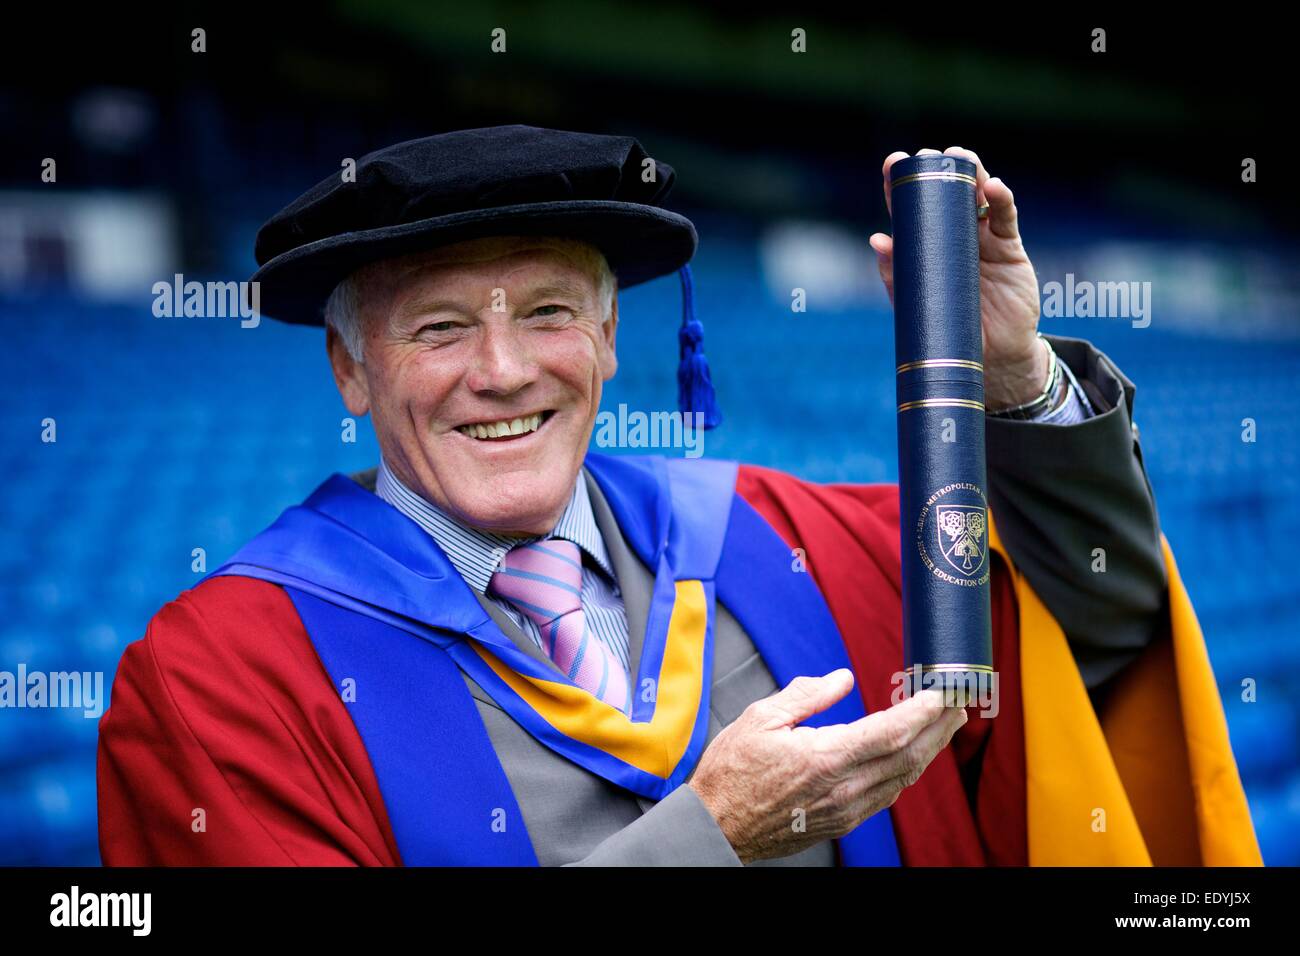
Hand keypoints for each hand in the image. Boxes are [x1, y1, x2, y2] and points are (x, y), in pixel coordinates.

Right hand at [686, 671, 965, 863]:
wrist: (716, 827)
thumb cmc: (731, 773)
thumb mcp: (760, 719)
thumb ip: (806, 695)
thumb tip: (842, 678)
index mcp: (824, 759)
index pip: (890, 732)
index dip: (923, 711)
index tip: (943, 690)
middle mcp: (843, 789)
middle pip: (908, 756)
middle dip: (939, 727)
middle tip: (960, 701)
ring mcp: (846, 810)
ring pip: (903, 778)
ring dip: (928, 749)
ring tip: (943, 723)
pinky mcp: (843, 823)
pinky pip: (886, 795)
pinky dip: (906, 770)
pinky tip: (909, 755)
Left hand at [870, 146, 1048, 411]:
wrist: (989, 360)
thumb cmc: (946, 331)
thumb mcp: (916, 304)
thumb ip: (896, 274)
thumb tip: (877, 239)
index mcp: (928, 246)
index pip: (913, 209)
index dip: (902, 184)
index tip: (892, 162)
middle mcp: (955, 236)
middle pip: (947, 193)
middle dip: (939, 170)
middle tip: (928, 155)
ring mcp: (984, 239)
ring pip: (978, 196)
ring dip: (972, 173)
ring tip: (961, 159)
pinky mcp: (1010, 248)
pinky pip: (1006, 218)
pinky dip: (1002, 200)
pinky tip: (994, 187)